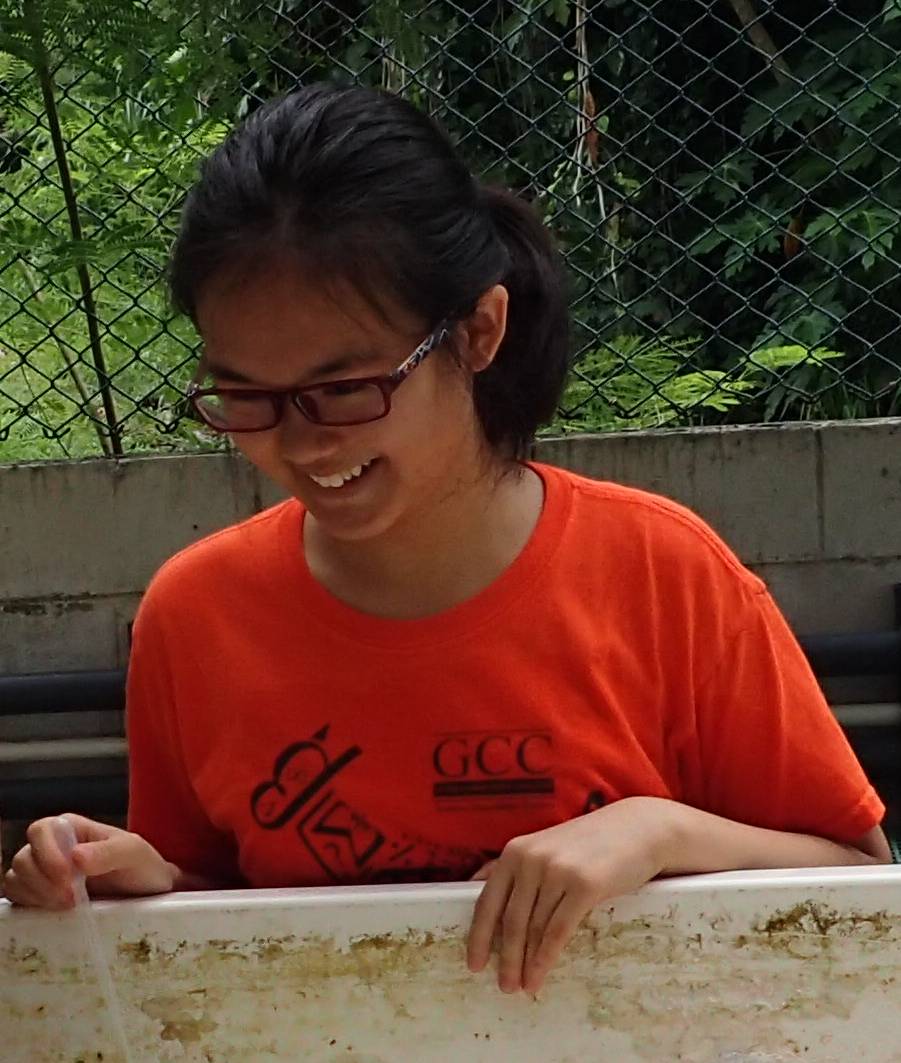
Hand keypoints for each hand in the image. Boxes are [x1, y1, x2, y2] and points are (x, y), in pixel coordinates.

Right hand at [2, 813, 175, 908]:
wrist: (147, 893)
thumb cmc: (141, 866)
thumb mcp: (134, 853)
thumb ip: (108, 852)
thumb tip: (76, 856)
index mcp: (71, 828)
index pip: (41, 830)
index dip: (48, 854)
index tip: (68, 877)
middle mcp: (51, 846)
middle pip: (23, 858)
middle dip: (43, 881)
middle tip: (71, 900)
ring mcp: (43, 872)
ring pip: (16, 879)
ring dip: (36, 895)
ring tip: (66, 907)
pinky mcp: (41, 896)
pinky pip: (18, 899)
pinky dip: (30, 906)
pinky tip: (54, 912)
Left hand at [466, 797, 675, 993]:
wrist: (637, 828)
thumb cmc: (590, 842)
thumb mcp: (547, 846)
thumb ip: (518, 866)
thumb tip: (479, 885)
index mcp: (516, 851)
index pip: (487, 900)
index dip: (478, 936)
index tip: (474, 964)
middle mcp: (530, 859)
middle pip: (510, 920)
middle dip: (505, 958)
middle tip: (504, 986)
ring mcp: (556, 871)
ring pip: (533, 928)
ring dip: (525, 964)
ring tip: (523, 987)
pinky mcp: (583, 886)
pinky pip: (557, 930)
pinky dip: (545, 958)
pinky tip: (540, 975)